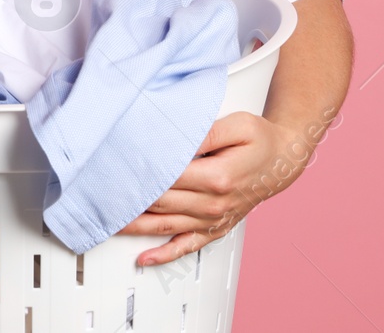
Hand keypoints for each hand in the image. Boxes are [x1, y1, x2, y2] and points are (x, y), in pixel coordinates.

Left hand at [115, 111, 309, 266]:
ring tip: (107, 222)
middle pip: (160, 203)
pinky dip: (164, 255)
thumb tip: (175, 139)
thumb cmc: (260, 140)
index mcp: (216, 177)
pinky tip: (144, 258)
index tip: (114, 167)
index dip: (138, 173)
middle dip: (128, 198)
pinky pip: (187, 246)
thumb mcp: (237, 125)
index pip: (166, 177)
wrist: (283, 161)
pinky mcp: (215, 228)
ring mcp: (214, 219)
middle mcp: (213, 203)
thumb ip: (204, 133)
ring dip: (135, 227)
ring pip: (166, 226)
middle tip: (99, 192)